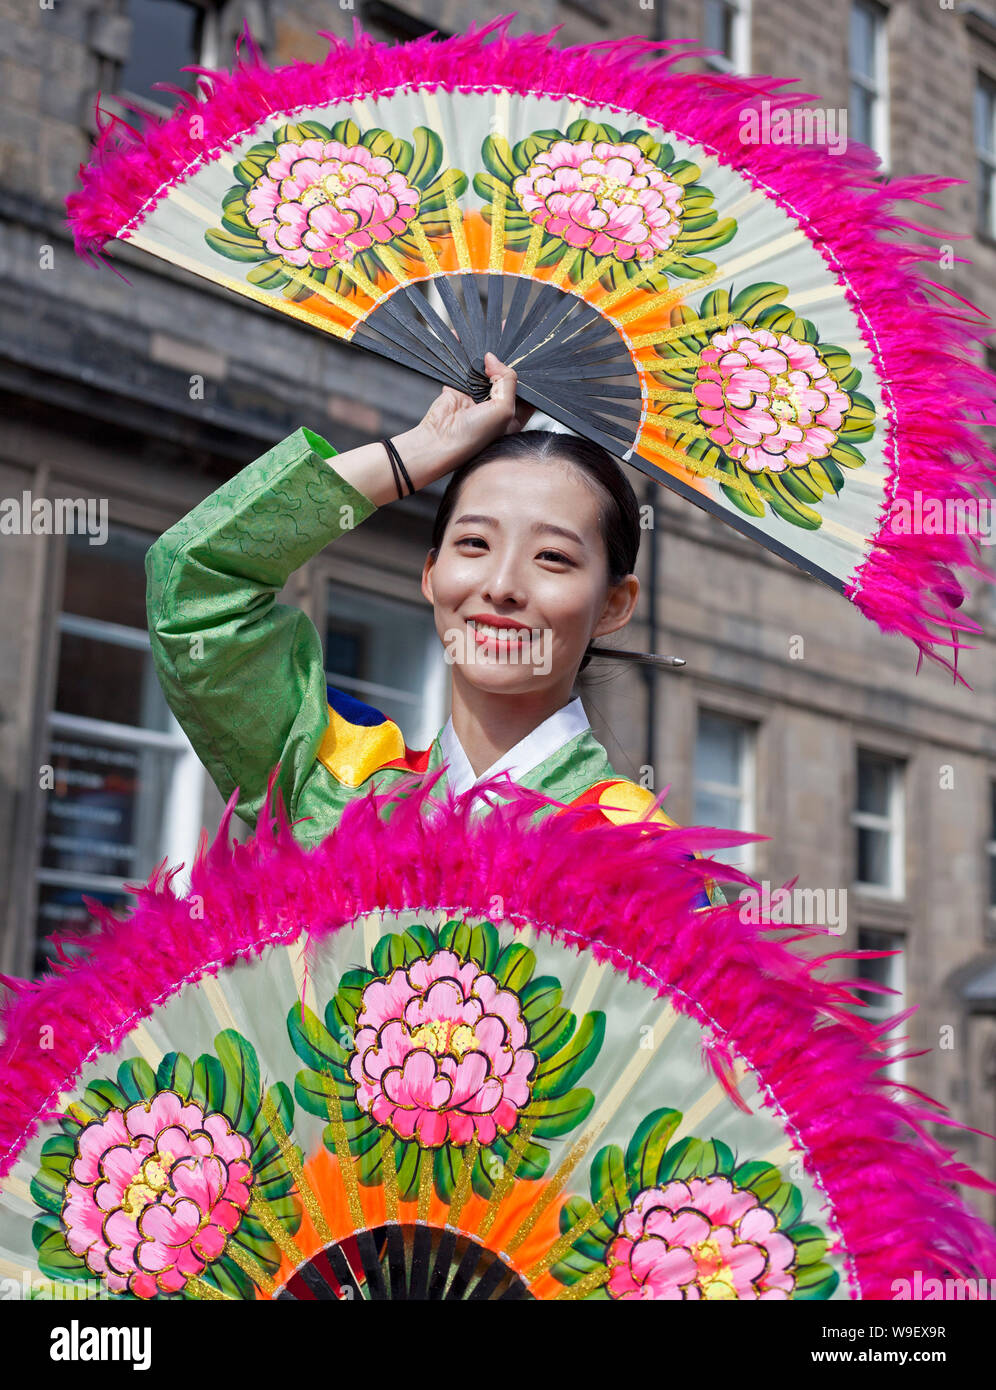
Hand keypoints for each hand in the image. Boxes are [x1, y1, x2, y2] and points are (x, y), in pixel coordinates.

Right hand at [403, 353, 535, 479]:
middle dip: (504, 365)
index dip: (526, 375)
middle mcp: (497, 407)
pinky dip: (464, 359)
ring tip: (486, 351)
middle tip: (502, 352)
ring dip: (485, 360)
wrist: (439, 441)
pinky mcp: (460, 389)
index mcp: (513, 416)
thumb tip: (492, 358)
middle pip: (506, 378)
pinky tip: (468, 350)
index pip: (526, 391)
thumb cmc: (473, 437)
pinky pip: (464, 369)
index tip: (523, 359)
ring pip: (485, 371)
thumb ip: (508, 380)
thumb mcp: (504, 410)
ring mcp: (478, 397)